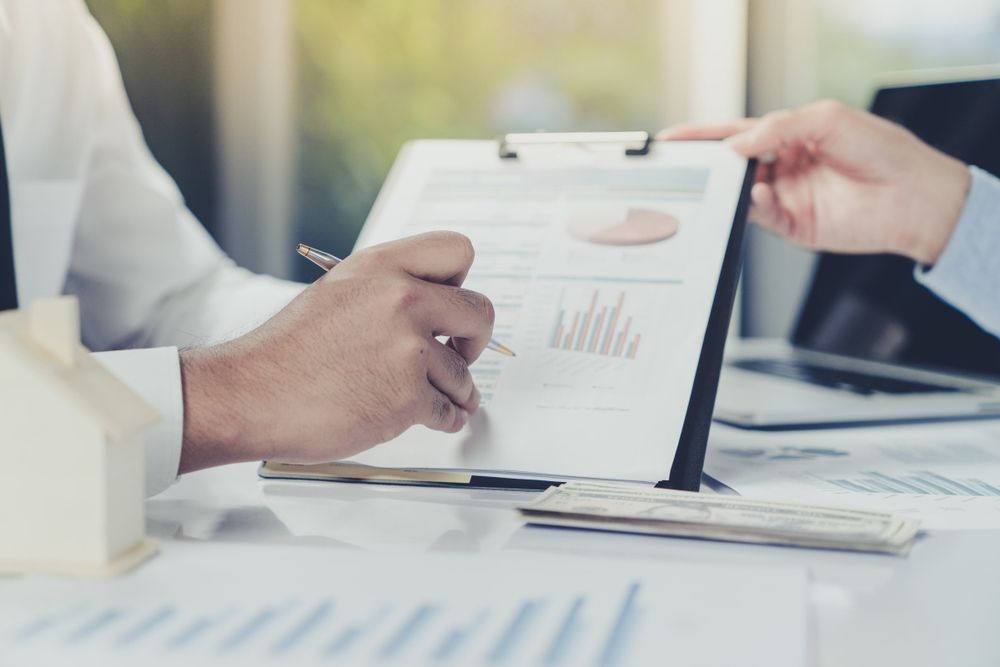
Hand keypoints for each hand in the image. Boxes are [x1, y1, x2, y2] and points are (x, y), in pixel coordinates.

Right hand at [178, 231, 495, 472]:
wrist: (251, 394)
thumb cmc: (289, 352)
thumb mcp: (340, 292)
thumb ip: (388, 289)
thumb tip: (436, 303)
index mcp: (382, 266)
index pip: (457, 250)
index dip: (461, 282)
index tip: (451, 305)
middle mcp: (401, 299)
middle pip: (480, 312)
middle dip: (476, 340)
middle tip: (460, 353)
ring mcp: (408, 349)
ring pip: (463, 373)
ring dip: (457, 391)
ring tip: (438, 397)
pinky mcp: (407, 396)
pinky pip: (450, 411)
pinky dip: (444, 419)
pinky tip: (430, 417)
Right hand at [658, 100, 970, 264]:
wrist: (915, 195)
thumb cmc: (883, 151)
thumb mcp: (828, 119)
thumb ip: (778, 126)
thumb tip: (737, 143)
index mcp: (789, 137)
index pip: (736, 134)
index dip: (704, 136)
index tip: (674, 138)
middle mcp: (784, 168)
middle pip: (732, 166)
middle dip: (709, 165)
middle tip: (690, 163)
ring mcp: (787, 197)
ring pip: (741, 194)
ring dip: (730, 187)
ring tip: (726, 178)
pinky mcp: (794, 226)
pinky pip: (761, 217)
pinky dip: (753, 206)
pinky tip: (760, 194)